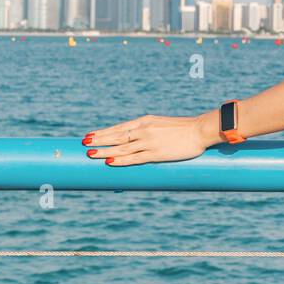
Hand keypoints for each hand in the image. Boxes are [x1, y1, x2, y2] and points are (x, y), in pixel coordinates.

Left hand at [83, 113, 218, 166]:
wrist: (200, 130)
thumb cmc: (184, 129)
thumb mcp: (162, 125)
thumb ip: (150, 131)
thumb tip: (139, 140)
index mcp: (145, 121)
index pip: (119, 128)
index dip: (103, 132)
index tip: (90, 135)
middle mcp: (144, 130)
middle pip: (116, 136)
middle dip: (99, 140)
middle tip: (83, 143)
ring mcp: (149, 142)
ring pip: (121, 148)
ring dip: (104, 151)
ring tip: (90, 154)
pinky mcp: (156, 153)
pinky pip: (134, 158)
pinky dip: (121, 160)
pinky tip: (110, 162)